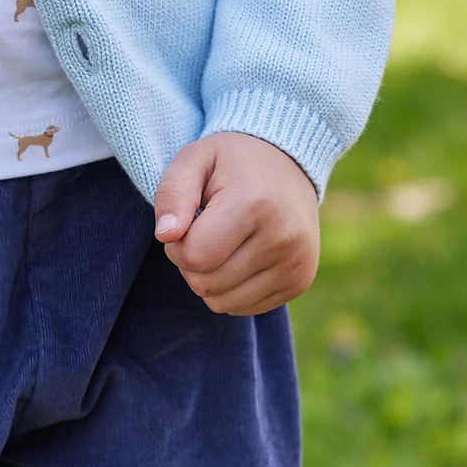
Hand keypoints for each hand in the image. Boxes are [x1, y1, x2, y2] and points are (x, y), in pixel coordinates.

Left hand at [152, 130, 320, 315]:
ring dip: (210, 279)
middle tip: (206, 230)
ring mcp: (296, 264)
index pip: (195, 257)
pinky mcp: (300, 282)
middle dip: (192, 262)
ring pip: (222, 303)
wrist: (291, 162)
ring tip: (225, 243)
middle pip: (205, 284)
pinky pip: (244, 307)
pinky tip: (242, 256)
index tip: (188, 222)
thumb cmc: (232, 162)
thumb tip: (165, 236)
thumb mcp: (195, 159)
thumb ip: (173, 194)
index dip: (177, 245)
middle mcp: (283, 239)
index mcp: (255, 205)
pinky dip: (232, 289)